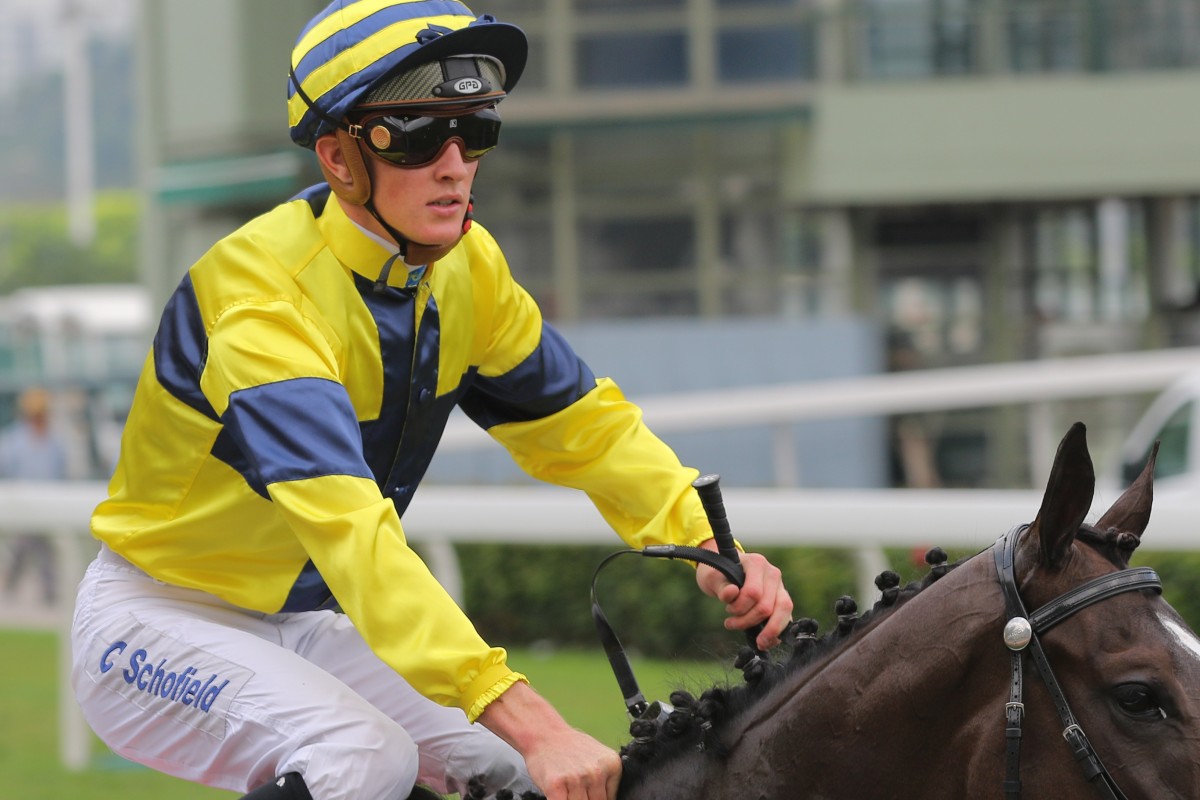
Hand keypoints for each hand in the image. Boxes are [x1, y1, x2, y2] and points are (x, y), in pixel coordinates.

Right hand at [478, 681, 620, 799]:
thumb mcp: (597, 758)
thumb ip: (604, 780)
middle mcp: (596, 772)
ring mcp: (576, 779)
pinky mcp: (556, 785)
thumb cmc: (569, 748)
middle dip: (585, 798)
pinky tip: (557, 792)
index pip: (610, 798)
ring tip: (566, 787)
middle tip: (575, 786)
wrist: (544, 733)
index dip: (596, 797)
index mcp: (612, 764)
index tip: (588, 791)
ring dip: (571, 799)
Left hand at [695, 542, 792, 650]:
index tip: (727, 610)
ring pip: (783, 611)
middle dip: (748, 621)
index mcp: (756, 563)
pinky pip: (786, 617)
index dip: (740, 607)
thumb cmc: (718, 575)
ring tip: (758, 642)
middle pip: (767, 606)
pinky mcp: (782, 599)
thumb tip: (732, 593)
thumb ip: (721, 587)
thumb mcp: (712, 579)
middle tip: (731, 623)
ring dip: (768, 630)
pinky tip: (767, 641)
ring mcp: (780, 586)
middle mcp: (772, 573)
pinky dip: (777, 632)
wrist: (724, 573)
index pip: (753, 592)